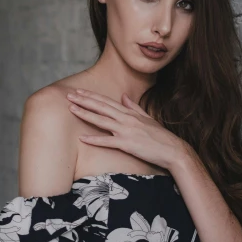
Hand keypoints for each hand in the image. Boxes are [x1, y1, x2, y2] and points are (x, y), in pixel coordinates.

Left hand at [66, 88, 185, 169]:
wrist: (172, 150)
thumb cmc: (160, 136)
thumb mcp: (146, 118)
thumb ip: (133, 107)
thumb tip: (124, 96)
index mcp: (130, 113)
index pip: (106, 101)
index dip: (92, 96)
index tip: (79, 91)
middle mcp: (126, 119)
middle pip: (101, 107)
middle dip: (84, 100)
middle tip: (69, 95)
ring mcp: (126, 131)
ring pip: (101, 120)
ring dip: (85, 114)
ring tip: (72, 108)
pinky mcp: (127, 144)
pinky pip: (107, 141)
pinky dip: (94, 139)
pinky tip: (82, 137)